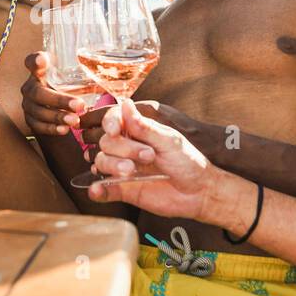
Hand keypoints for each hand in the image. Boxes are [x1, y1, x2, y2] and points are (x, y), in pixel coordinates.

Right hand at [21, 52, 87, 136]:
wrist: (58, 109)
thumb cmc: (69, 87)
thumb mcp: (75, 77)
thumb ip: (86, 73)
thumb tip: (116, 72)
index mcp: (40, 71)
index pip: (32, 61)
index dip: (35, 60)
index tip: (42, 60)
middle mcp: (30, 86)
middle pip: (38, 92)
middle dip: (59, 100)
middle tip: (79, 105)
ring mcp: (28, 104)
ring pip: (38, 111)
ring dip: (58, 116)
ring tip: (75, 120)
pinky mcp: (30, 120)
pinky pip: (38, 126)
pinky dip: (51, 128)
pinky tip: (64, 130)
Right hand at [88, 98, 217, 218]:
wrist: (198, 191)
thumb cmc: (187, 161)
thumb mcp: (169, 141)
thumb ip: (145, 127)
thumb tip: (125, 104)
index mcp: (137, 131)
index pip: (114, 120)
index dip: (110, 122)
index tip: (115, 130)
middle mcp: (126, 148)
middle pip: (107, 142)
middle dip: (124, 148)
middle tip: (148, 156)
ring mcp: (122, 169)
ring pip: (101, 162)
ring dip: (111, 165)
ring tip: (131, 171)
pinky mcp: (122, 190)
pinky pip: (103, 189)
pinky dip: (97, 190)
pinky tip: (97, 190)